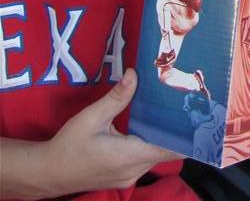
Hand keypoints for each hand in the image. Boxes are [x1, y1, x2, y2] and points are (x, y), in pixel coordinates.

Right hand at [43, 70, 179, 195]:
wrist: (48, 172)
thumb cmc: (68, 145)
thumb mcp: (91, 117)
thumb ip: (116, 98)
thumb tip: (135, 74)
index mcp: (128, 156)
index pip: (168, 147)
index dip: (185, 133)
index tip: (198, 114)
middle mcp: (134, 170)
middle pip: (166, 150)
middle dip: (177, 129)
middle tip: (188, 102)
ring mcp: (129, 177)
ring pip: (156, 155)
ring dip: (165, 136)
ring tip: (176, 109)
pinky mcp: (124, 176)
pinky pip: (146, 159)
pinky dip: (152, 143)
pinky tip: (154, 124)